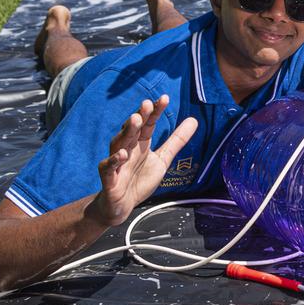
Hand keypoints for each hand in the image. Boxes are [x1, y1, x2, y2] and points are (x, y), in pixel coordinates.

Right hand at [85, 96, 198, 226]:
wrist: (120, 206)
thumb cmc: (139, 180)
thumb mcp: (163, 159)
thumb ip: (176, 141)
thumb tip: (194, 120)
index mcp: (140, 143)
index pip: (148, 124)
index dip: (155, 112)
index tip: (164, 98)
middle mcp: (127, 148)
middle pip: (132, 130)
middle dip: (140, 116)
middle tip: (147, 103)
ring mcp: (117, 162)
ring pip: (119, 143)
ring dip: (127, 131)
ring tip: (136, 120)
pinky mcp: (109, 179)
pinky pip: (109, 167)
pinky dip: (114, 160)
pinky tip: (123, 154)